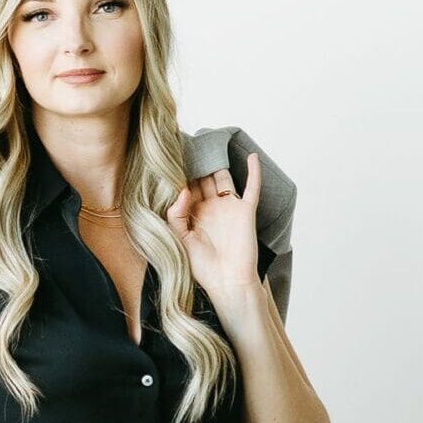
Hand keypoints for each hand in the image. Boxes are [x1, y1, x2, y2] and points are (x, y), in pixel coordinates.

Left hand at [166, 153, 264, 301]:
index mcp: (193, 216)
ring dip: (217, 161)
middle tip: (186, 140)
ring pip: (223, 177)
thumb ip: (176, 214)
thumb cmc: (202, 267)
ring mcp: (229, 208)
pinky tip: (251, 156)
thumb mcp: (180, 239)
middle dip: (195, 162)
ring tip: (209, 140)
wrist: (228, 282)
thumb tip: (183, 189)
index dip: (179, 174)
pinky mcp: (246, 211)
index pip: (185, 188)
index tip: (169, 155)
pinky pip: (252, 187)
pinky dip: (253, 171)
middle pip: (202, 178)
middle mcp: (210, 208)